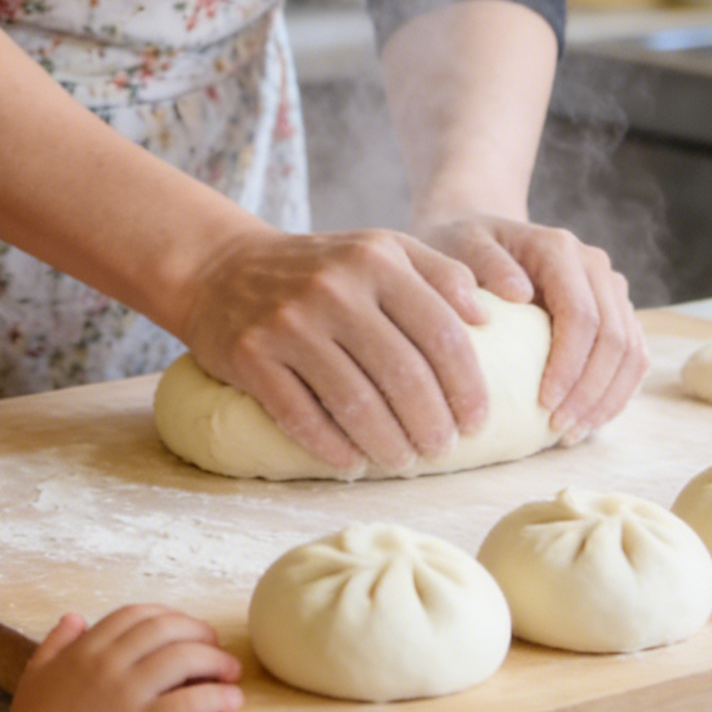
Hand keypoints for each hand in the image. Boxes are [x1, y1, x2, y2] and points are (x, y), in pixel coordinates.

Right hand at [5, 605, 242, 711]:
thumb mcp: (35, 674)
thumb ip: (55, 643)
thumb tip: (75, 617)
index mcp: (86, 650)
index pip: (135, 615)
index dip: (166, 615)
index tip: (183, 626)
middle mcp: (109, 664)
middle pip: (166, 629)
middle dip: (197, 631)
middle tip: (215, 644)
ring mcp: (128, 694)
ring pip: (183, 658)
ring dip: (214, 659)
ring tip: (231, 670)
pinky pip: (189, 702)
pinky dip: (216, 697)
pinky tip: (231, 700)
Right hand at [180, 225, 493, 472]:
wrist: (222, 269)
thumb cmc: (319, 268)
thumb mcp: (380, 249)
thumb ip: (439, 272)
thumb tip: (488, 317)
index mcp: (376, 259)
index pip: (441, 332)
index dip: (467, 386)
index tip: (478, 422)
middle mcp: (334, 287)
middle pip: (403, 374)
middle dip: (432, 423)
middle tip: (442, 449)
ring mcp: (289, 322)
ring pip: (355, 401)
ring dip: (389, 443)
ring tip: (404, 459)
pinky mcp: (251, 355)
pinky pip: (301, 415)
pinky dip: (333, 447)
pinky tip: (352, 462)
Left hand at [416, 215, 648, 439]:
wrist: (477, 241)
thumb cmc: (460, 247)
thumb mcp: (460, 247)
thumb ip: (485, 264)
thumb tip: (519, 293)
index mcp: (559, 249)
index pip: (581, 315)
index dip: (569, 365)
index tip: (543, 404)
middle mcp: (594, 265)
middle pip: (614, 338)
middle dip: (590, 392)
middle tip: (557, 430)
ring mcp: (610, 289)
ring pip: (631, 352)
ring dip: (606, 400)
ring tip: (570, 433)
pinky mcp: (615, 313)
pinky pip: (632, 358)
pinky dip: (615, 394)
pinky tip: (587, 421)